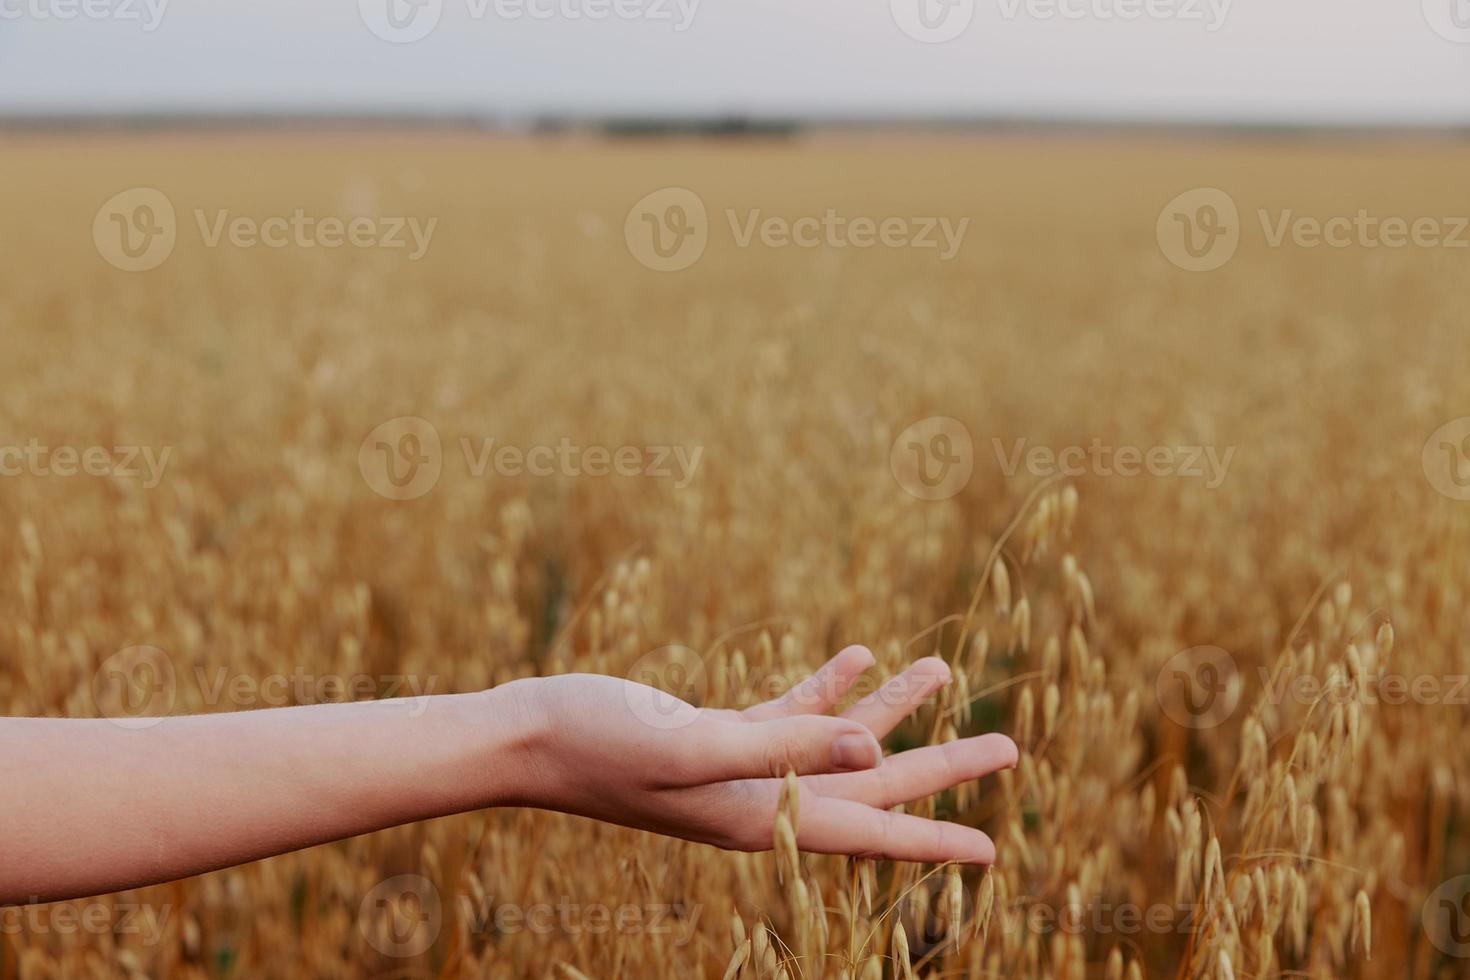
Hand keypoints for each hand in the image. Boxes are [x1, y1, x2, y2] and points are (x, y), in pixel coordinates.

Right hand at [504, 645, 1017, 863]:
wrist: (528, 736)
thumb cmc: (599, 743)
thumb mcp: (693, 745)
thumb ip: (781, 747)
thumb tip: (866, 749)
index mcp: (763, 815)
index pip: (868, 829)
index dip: (934, 836)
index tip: (992, 849)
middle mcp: (762, 800)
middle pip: (873, 785)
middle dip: (941, 766)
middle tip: (1007, 746)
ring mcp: (741, 770)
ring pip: (837, 742)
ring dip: (888, 707)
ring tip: (942, 671)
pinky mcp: (717, 737)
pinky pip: (790, 715)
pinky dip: (827, 686)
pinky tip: (856, 656)